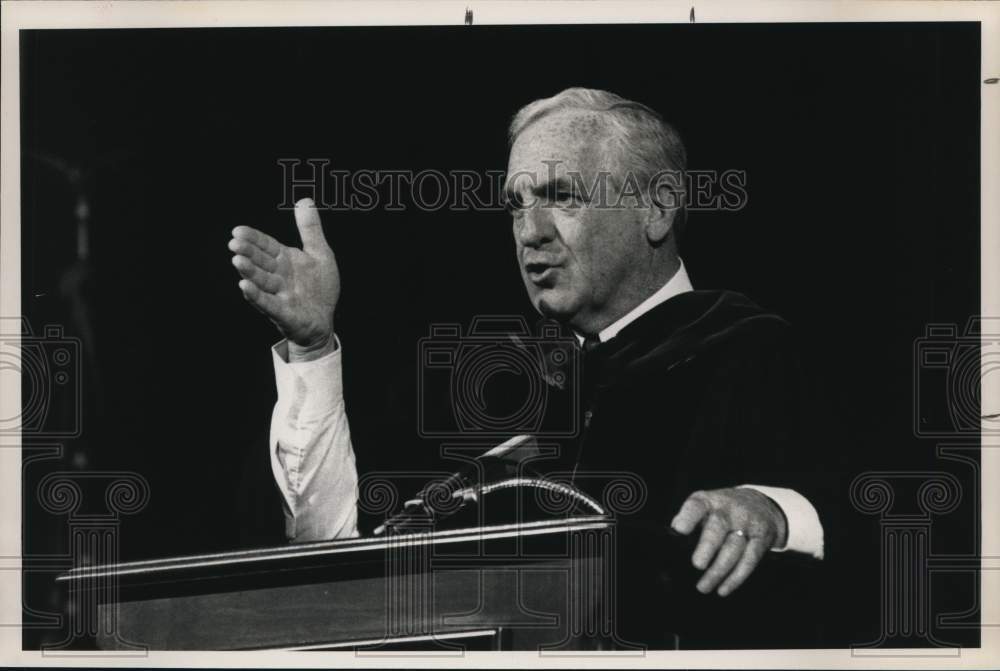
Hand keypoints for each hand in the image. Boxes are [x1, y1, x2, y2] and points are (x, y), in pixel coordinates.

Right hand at [229, 198, 339, 361]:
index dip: (253, 238)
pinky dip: (256, 295)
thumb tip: (304, 200)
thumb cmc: (319, 287)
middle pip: (260, 262)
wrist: (324, 320)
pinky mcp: (283, 312)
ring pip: (261, 281)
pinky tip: (244, 286)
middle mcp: (278, 275)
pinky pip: (267, 303)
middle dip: (248, 253)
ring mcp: (278, 294)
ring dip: (249, 271)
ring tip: (237, 260)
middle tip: (234, 243)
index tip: (238, 230)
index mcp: (285, 259)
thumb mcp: (320, 253)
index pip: (266, 246)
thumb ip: (310, 229)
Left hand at [670, 487, 787, 596]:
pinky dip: (736, 577)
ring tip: (703, 587)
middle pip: (718, 527)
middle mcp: (730, 510)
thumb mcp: (706, 506)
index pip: (697, 506)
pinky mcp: (761, 539)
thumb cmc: (723, 511)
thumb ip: (689, 519)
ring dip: (718, 571)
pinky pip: (749, 560)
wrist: (762, 506)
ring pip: (734, 548)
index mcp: (710, 501)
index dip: (689, 517)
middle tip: (697, 564)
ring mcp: (748, 524)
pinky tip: (723, 589)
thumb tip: (673, 535)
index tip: (679, 530)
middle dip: (708, 546)